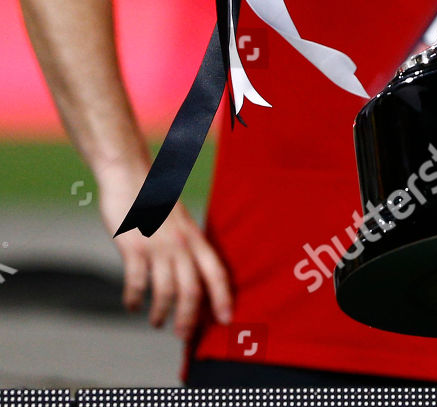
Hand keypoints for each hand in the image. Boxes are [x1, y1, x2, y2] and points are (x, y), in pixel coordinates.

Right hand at [99, 172, 232, 338]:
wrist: (132, 178)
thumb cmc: (157, 203)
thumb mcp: (182, 223)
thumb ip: (188, 246)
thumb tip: (194, 276)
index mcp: (197, 239)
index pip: (217, 273)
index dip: (223, 298)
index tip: (226, 320)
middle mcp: (181, 245)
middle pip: (192, 290)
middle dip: (190, 318)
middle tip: (184, 336)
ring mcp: (158, 247)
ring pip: (165, 291)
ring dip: (161, 313)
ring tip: (157, 323)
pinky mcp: (133, 248)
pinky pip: (137, 282)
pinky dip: (134, 299)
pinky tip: (132, 306)